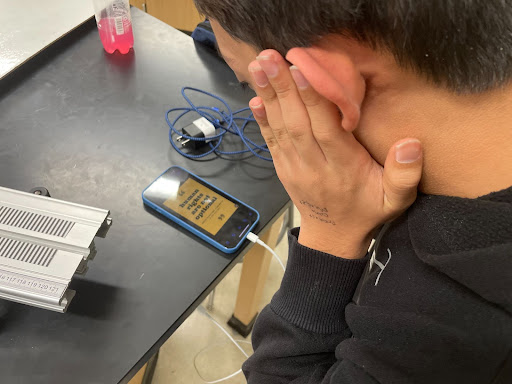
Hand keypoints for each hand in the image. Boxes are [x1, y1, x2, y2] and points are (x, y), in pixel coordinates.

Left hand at [248, 50, 422, 258]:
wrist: (332, 237)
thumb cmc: (366, 212)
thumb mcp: (395, 201)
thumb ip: (404, 175)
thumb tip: (411, 144)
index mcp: (342, 169)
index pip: (325, 131)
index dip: (313, 101)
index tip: (303, 71)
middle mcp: (313, 166)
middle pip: (296, 124)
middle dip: (283, 89)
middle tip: (270, 57)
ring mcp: (294, 167)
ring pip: (280, 128)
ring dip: (268, 96)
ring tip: (258, 66)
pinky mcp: (283, 168)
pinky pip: (271, 142)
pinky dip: (262, 120)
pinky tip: (254, 98)